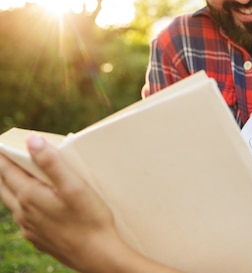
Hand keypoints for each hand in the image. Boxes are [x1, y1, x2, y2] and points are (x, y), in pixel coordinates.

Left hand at [0, 135, 119, 271]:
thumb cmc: (89, 218)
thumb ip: (51, 162)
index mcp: (29, 196)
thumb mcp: (74, 186)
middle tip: (2, 157)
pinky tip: (32, 204)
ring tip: (14, 176)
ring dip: (10, 187)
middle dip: (2, 170)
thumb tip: (31, 140)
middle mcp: (23, 213)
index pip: (7, 170)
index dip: (3, 155)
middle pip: (4, 186)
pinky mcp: (39, 238)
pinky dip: (22, 204)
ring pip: (12, 203)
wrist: (97, 255)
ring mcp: (30, 228)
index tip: (1, 143)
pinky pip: (24, 217)